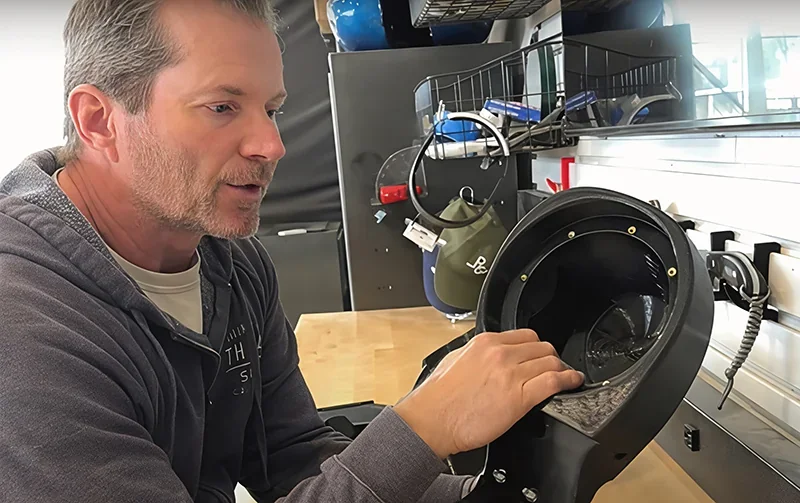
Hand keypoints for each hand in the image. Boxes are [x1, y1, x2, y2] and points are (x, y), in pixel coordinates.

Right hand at [393, 329, 583, 458]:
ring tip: (565, 376)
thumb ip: (477, 354)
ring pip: (551, 361)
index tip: (538, 354)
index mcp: (485, 343)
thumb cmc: (437, 398)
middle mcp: (500, 354)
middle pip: (542, 347)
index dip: (536, 347)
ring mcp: (511, 375)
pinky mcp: (519, 398)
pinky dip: (568, 381)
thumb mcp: (455, 360)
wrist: (430, 421)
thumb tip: (490, 356)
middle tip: (552, 367)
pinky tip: (572, 383)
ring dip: (561, 369)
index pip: (525, 335)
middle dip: (550, 357)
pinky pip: (553, 382)